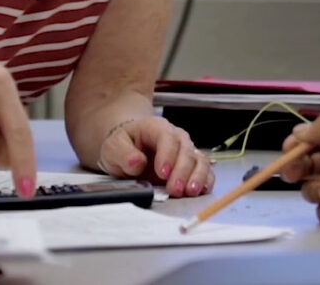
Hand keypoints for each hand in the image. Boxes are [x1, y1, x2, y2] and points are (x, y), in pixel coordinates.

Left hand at [96, 116, 212, 197]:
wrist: (130, 149)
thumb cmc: (124, 146)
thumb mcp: (113, 147)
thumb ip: (123, 153)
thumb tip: (136, 162)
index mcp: (155, 127)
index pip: (167, 137)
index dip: (167, 155)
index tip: (162, 173)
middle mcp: (176, 137)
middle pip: (186, 150)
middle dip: (182, 171)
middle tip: (174, 189)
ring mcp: (186, 151)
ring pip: (199, 160)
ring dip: (196, 177)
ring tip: (189, 192)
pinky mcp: (192, 166)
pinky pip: (205, 171)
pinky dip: (205, 181)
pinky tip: (200, 191)